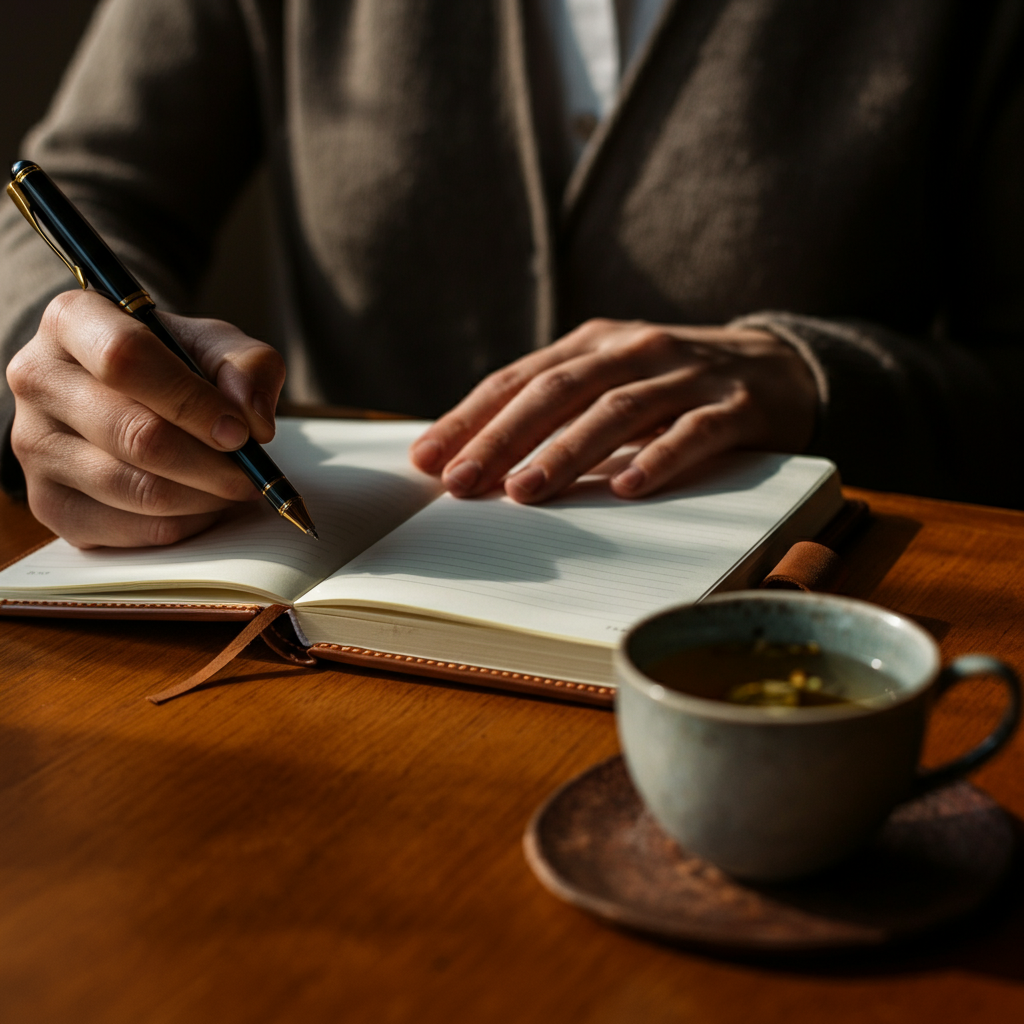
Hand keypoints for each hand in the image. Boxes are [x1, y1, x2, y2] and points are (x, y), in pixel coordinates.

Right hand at [6, 289, 285, 547]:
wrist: (130, 397)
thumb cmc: (174, 364)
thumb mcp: (216, 345)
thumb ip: (246, 367)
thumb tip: (251, 419)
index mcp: (73, 320)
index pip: (125, 358)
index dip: (192, 401)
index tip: (239, 431)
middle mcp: (39, 380)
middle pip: (134, 434)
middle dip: (210, 463)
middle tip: (250, 473)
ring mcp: (33, 446)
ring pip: (134, 489)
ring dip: (202, 498)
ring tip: (234, 488)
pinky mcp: (48, 502)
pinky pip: (128, 529)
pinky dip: (182, 524)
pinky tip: (203, 507)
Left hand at [410, 318, 816, 501]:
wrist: (779, 367)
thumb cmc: (674, 385)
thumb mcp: (612, 380)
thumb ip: (559, 406)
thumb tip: (478, 455)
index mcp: (594, 342)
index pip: (519, 379)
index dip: (470, 418)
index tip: (427, 459)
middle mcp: (634, 349)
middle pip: (558, 391)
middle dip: (502, 437)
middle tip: (461, 482)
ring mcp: (686, 374)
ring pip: (617, 410)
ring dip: (567, 451)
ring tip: (525, 491)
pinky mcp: (734, 406)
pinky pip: (693, 433)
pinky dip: (658, 458)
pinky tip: (627, 489)